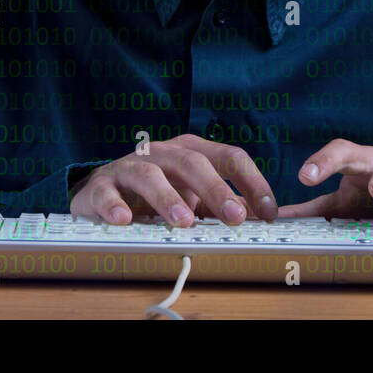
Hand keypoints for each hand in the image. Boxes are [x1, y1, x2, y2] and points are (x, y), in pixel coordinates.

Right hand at [69, 133, 278, 226]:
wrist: (103, 191)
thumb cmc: (157, 193)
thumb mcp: (194, 196)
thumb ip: (222, 206)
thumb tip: (261, 219)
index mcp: (191, 151)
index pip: (229, 157)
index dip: (252, 181)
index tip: (269, 212)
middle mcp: (163, 153)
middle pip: (193, 162)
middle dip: (216, 189)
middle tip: (234, 217)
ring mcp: (131, 166)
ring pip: (150, 175)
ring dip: (168, 198)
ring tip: (184, 221)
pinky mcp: (102, 185)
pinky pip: (107, 192)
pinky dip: (115, 205)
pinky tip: (124, 219)